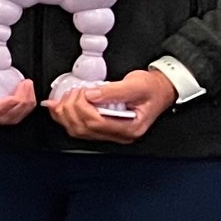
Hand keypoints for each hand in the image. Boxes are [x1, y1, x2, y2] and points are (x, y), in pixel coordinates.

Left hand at [47, 70, 176, 143]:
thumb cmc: (152, 89)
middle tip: (73, 92)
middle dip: (71, 109)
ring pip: (78, 131)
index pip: (97, 123)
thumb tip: (90, 95)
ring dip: (65, 114)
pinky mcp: (103, 126)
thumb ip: (113, 91)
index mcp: (130, 128)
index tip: (82, 92)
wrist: (160, 90)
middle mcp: (120, 134)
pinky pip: (80, 127)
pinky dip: (66, 116)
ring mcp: (111, 132)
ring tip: (65, 97)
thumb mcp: (136, 85)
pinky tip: (59, 105)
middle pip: (83, 129)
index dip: (82, 107)